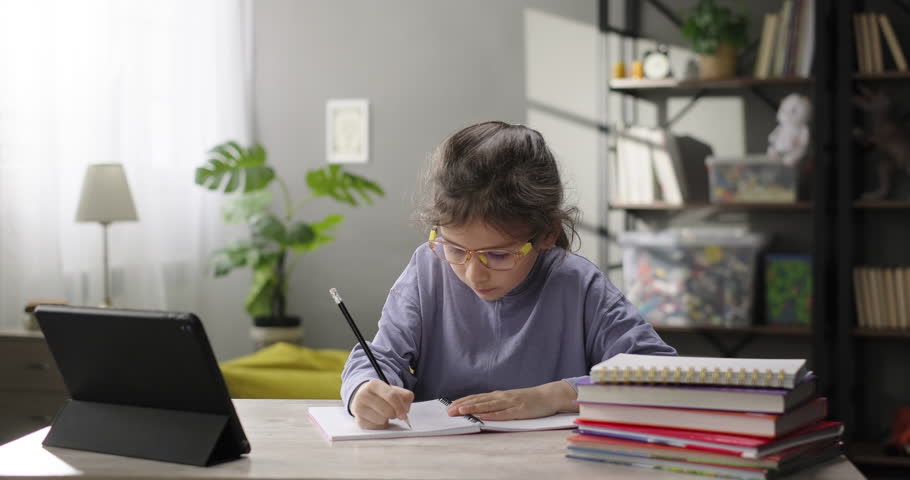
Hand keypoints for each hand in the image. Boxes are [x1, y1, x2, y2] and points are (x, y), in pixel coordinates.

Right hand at [350, 379, 413, 428]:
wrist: (362, 396)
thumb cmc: (380, 394)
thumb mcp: (392, 389)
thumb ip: (404, 396)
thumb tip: (406, 409)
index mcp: (374, 384)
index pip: (391, 396)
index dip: (400, 406)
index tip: (404, 414)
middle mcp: (363, 395)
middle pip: (387, 410)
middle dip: (394, 414)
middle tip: (395, 413)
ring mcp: (359, 408)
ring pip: (382, 420)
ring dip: (387, 419)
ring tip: (384, 414)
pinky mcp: (358, 420)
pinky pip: (376, 427)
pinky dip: (381, 425)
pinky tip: (379, 418)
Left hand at [445, 381, 577, 420]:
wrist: (548, 396)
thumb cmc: (528, 399)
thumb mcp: (509, 399)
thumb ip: (496, 403)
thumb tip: (480, 407)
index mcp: (499, 395)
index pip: (477, 398)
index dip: (463, 401)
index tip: (450, 406)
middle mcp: (502, 397)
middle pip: (479, 401)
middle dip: (463, 406)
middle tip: (449, 411)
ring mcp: (511, 403)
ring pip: (489, 406)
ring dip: (474, 408)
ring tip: (462, 411)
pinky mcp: (520, 410)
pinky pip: (504, 414)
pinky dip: (493, 415)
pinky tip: (484, 417)